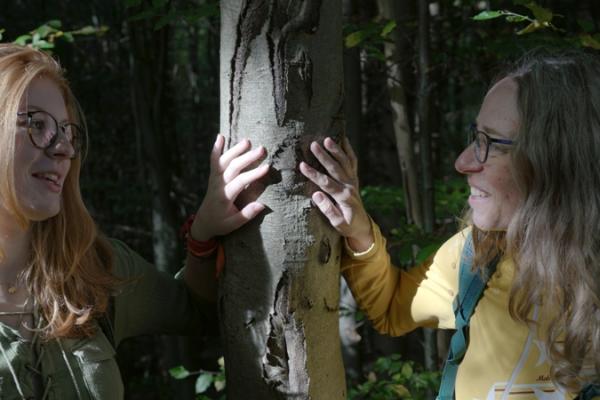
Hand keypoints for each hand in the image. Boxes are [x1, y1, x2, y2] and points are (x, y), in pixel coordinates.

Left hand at [191, 135, 268, 240]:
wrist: (203, 222)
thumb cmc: (221, 224)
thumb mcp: (234, 224)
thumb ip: (247, 215)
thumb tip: (262, 205)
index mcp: (224, 197)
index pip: (239, 182)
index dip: (253, 174)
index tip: (267, 167)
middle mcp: (218, 185)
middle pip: (232, 167)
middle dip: (248, 158)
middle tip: (262, 149)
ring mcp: (214, 179)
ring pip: (224, 161)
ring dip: (235, 150)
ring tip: (248, 141)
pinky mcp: (213, 176)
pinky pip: (214, 161)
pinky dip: (216, 148)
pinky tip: (220, 137)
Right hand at [299, 137, 372, 251]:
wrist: (363, 226)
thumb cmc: (347, 226)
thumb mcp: (337, 224)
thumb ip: (327, 209)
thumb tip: (316, 194)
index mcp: (344, 197)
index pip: (326, 183)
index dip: (313, 174)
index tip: (301, 165)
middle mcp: (350, 186)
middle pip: (336, 168)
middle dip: (324, 156)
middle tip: (313, 144)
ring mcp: (353, 181)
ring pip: (345, 162)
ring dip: (336, 150)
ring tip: (327, 138)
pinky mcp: (355, 178)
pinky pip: (353, 162)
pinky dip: (349, 150)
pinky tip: (343, 140)